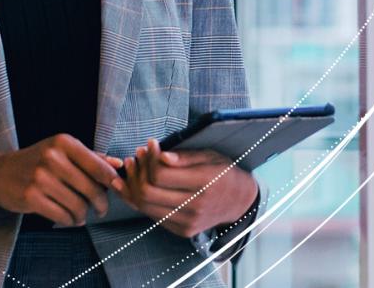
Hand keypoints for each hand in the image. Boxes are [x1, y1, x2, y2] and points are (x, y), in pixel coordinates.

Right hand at [0, 134, 122, 225]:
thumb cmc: (36, 161)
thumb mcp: (62, 151)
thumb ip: (92, 157)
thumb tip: (119, 165)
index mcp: (64, 142)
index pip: (98, 165)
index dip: (113, 182)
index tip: (119, 191)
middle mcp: (53, 157)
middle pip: (91, 188)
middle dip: (101, 203)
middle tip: (101, 210)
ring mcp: (41, 178)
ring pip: (78, 205)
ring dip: (84, 215)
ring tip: (82, 216)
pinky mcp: (31, 197)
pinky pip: (62, 215)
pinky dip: (70, 221)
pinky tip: (70, 219)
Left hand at [111, 138, 257, 238]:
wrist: (240, 201)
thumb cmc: (224, 172)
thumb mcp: (210, 155)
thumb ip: (184, 156)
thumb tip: (160, 156)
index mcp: (204, 183)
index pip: (161, 175)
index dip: (150, 158)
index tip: (150, 143)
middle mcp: (195, 206)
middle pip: (148, 192)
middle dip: (137, 171)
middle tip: (137, 155)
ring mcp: (188, 222)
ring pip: (145, 206)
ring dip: (133, 186)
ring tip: (134, 167)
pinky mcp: (182, 231)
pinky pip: (152, 216)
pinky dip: (140, 200)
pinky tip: (138, 184)